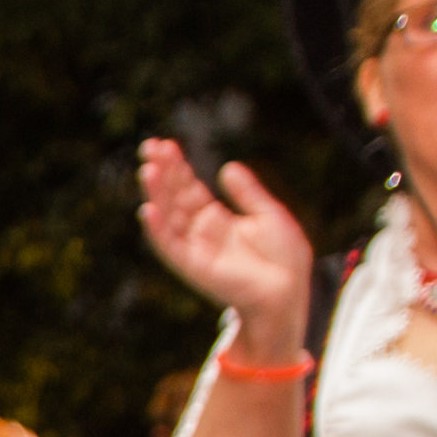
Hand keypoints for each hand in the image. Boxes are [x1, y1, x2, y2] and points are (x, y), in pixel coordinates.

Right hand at [136, 141, 314, 354]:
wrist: (289, 291)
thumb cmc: (283, 259)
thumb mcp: (268, 214)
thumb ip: (247, 192)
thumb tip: (227, 167)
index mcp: (216, 220)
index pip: (189, 188)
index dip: (178, 167)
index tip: (165, 145)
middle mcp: (200, 233)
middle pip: (175, 197)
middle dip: (163, 172)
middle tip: (149, 147)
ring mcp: (194, 249)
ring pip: (168, 217)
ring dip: (156, 194)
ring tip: (148, 169)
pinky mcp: (193, 266)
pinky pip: (169, 246)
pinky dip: (157, 230)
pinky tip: (148, 210)